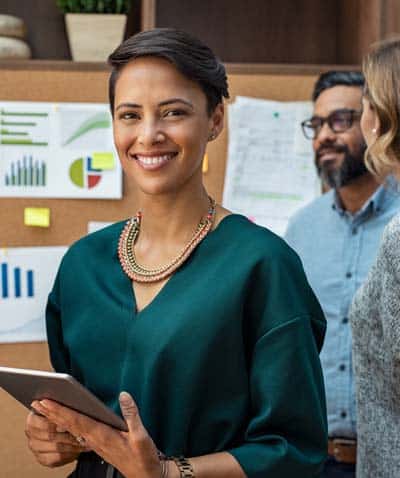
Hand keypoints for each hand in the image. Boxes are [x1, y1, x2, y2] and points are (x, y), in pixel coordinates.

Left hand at [31, 392, 162, 477]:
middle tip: (36, 402)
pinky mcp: (97, 444)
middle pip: (68, 425)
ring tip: (43, 408)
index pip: (77, 421)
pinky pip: (76, 432)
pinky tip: (61, 419)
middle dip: (52, 413)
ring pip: (70, 429)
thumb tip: (123, 395)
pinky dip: (66, 423)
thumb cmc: (142, 457)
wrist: (143, 475)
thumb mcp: (141, 435)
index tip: (47, 402)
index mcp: (102, 436)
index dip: (61, 411)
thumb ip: (131, 414)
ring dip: (56, 418)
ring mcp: (94, 443)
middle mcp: (94, 440)